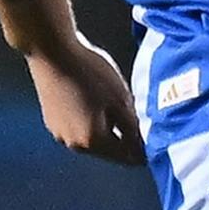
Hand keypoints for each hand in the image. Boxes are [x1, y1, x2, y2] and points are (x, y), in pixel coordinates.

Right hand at [28, 38, 144, 164]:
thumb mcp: (121, 100)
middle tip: (139, 120)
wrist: (52, 52)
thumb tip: (143, 148)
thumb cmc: (89, 73)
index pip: (126, 157)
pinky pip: (78, 127)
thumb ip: (133, 129)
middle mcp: (73, 144)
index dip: (143, 150)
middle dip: (125, 139)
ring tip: (117, 107)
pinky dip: (90, 120)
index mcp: (92, 141)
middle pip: (109, 150)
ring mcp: (59, 133)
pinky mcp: (51, 120)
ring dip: (107, 128)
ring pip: (93, 138)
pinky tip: (96, 101)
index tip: (157, 139)